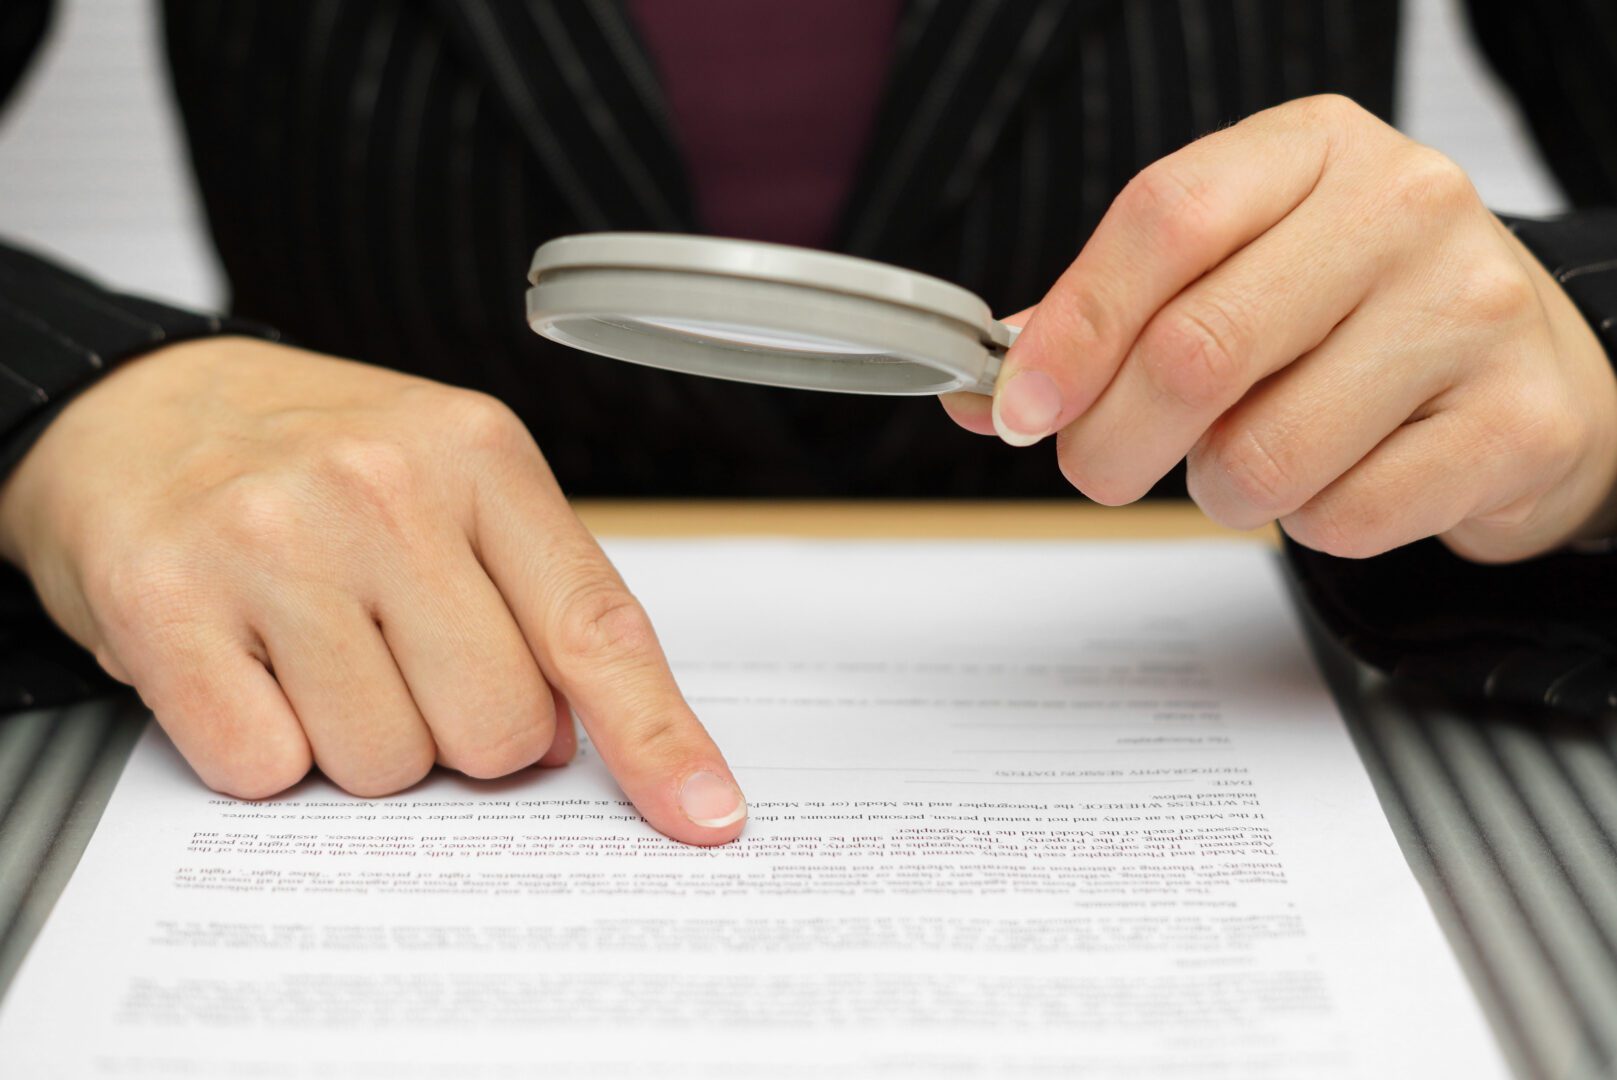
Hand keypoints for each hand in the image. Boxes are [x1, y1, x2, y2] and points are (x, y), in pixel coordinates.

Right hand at [0, 338, 745, 842]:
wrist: (136, 406)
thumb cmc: (315, 458)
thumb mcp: (451, 479)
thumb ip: (534, 596)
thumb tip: (576, 742)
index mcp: (477, 453)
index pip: (594, 626)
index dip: (657, 736)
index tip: (705, 813)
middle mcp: (380, 487)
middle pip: (495, 728)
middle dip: (463, 731)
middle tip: (404, 660)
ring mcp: (269, 542)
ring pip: (385, 763)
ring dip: (360, 739)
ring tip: (316, 648)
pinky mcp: (163, 602)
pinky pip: (265, 770)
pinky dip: (264, 748)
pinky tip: (248, 666)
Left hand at [943, 95, 1616, 562]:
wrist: (1528, 368)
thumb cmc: (1355, 315)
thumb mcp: (1236, 271)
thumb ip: (1112, 317)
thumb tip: (988, 390)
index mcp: (1314, 150)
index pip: (1165, 218)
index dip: (1073, 328)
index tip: (1018, 409)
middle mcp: (1402, 208)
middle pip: (1195, 350)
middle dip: (1111, 443)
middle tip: (1101, 468)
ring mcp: (1470, 310)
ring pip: (1261, 455)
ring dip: (1219, 490)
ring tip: (1253, 460)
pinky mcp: (1515, 422)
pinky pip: (1342, 516)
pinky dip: (1309, 524)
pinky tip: (1340, 477)